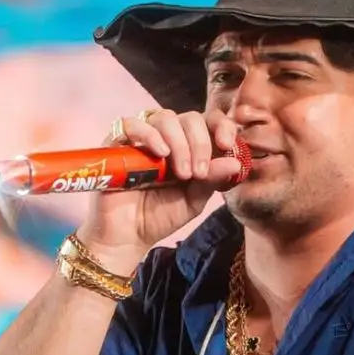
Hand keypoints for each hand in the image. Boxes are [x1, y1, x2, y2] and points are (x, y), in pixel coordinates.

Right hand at [76, 109, 242, 268]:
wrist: (128, 236)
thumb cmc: (160, 216)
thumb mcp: (193, 200)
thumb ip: (212, 179)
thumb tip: (236, 162)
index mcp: (189, 147)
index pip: (209, 121)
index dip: (222, 126)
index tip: (227, 145)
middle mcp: (167, 138)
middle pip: (189, 118)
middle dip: (200, 143)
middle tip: (197, 173)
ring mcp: (142, 138)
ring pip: (165, 117)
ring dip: (180, 142)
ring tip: (181, 173)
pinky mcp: (117, 142)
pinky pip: (132, 123)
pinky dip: (149, 133)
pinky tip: (160, 152)